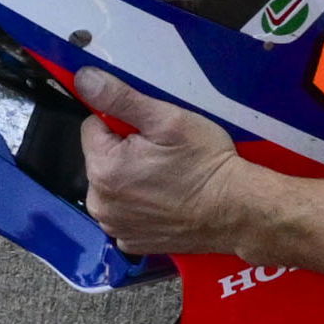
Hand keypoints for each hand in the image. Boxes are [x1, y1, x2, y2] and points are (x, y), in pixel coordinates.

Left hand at [76, 66, 255, 257]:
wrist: (238, 211)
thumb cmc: (205, 163)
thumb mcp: (166, 119)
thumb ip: (119, 98)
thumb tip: (84, 80)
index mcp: (103, 169)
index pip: (93, 127)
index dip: (122, 124)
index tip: (150, 133)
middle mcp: (101, 204)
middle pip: (101, 159)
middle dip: (125, 152)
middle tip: (163, 155)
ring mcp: (117, 227)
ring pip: (112, 186)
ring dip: (131, 179)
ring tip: (168, 178)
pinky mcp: (133, 243)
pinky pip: (125, 213)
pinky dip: (140, 206)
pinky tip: (166, 201)